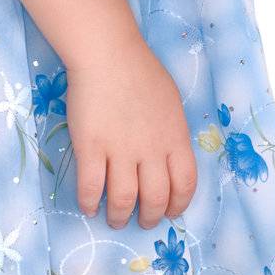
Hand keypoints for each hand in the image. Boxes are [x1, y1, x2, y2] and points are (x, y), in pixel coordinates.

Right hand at [68, 31, 197, 228]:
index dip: (179, 205)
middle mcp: (151, 150)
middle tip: (142, 221)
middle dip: (149, 217)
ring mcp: (120, 150)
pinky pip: (91, 187)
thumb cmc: (140, 71)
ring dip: (119, 216)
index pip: (185, 185)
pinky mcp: (91, 147)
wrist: (108, 53)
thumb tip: (169, 156)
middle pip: (156, 199)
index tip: (171, 213)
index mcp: (175, 138)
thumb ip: (172, 132)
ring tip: (115, 219)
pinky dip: (90, 203)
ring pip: (124, 200)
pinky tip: (89, 206)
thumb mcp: (171, 102)